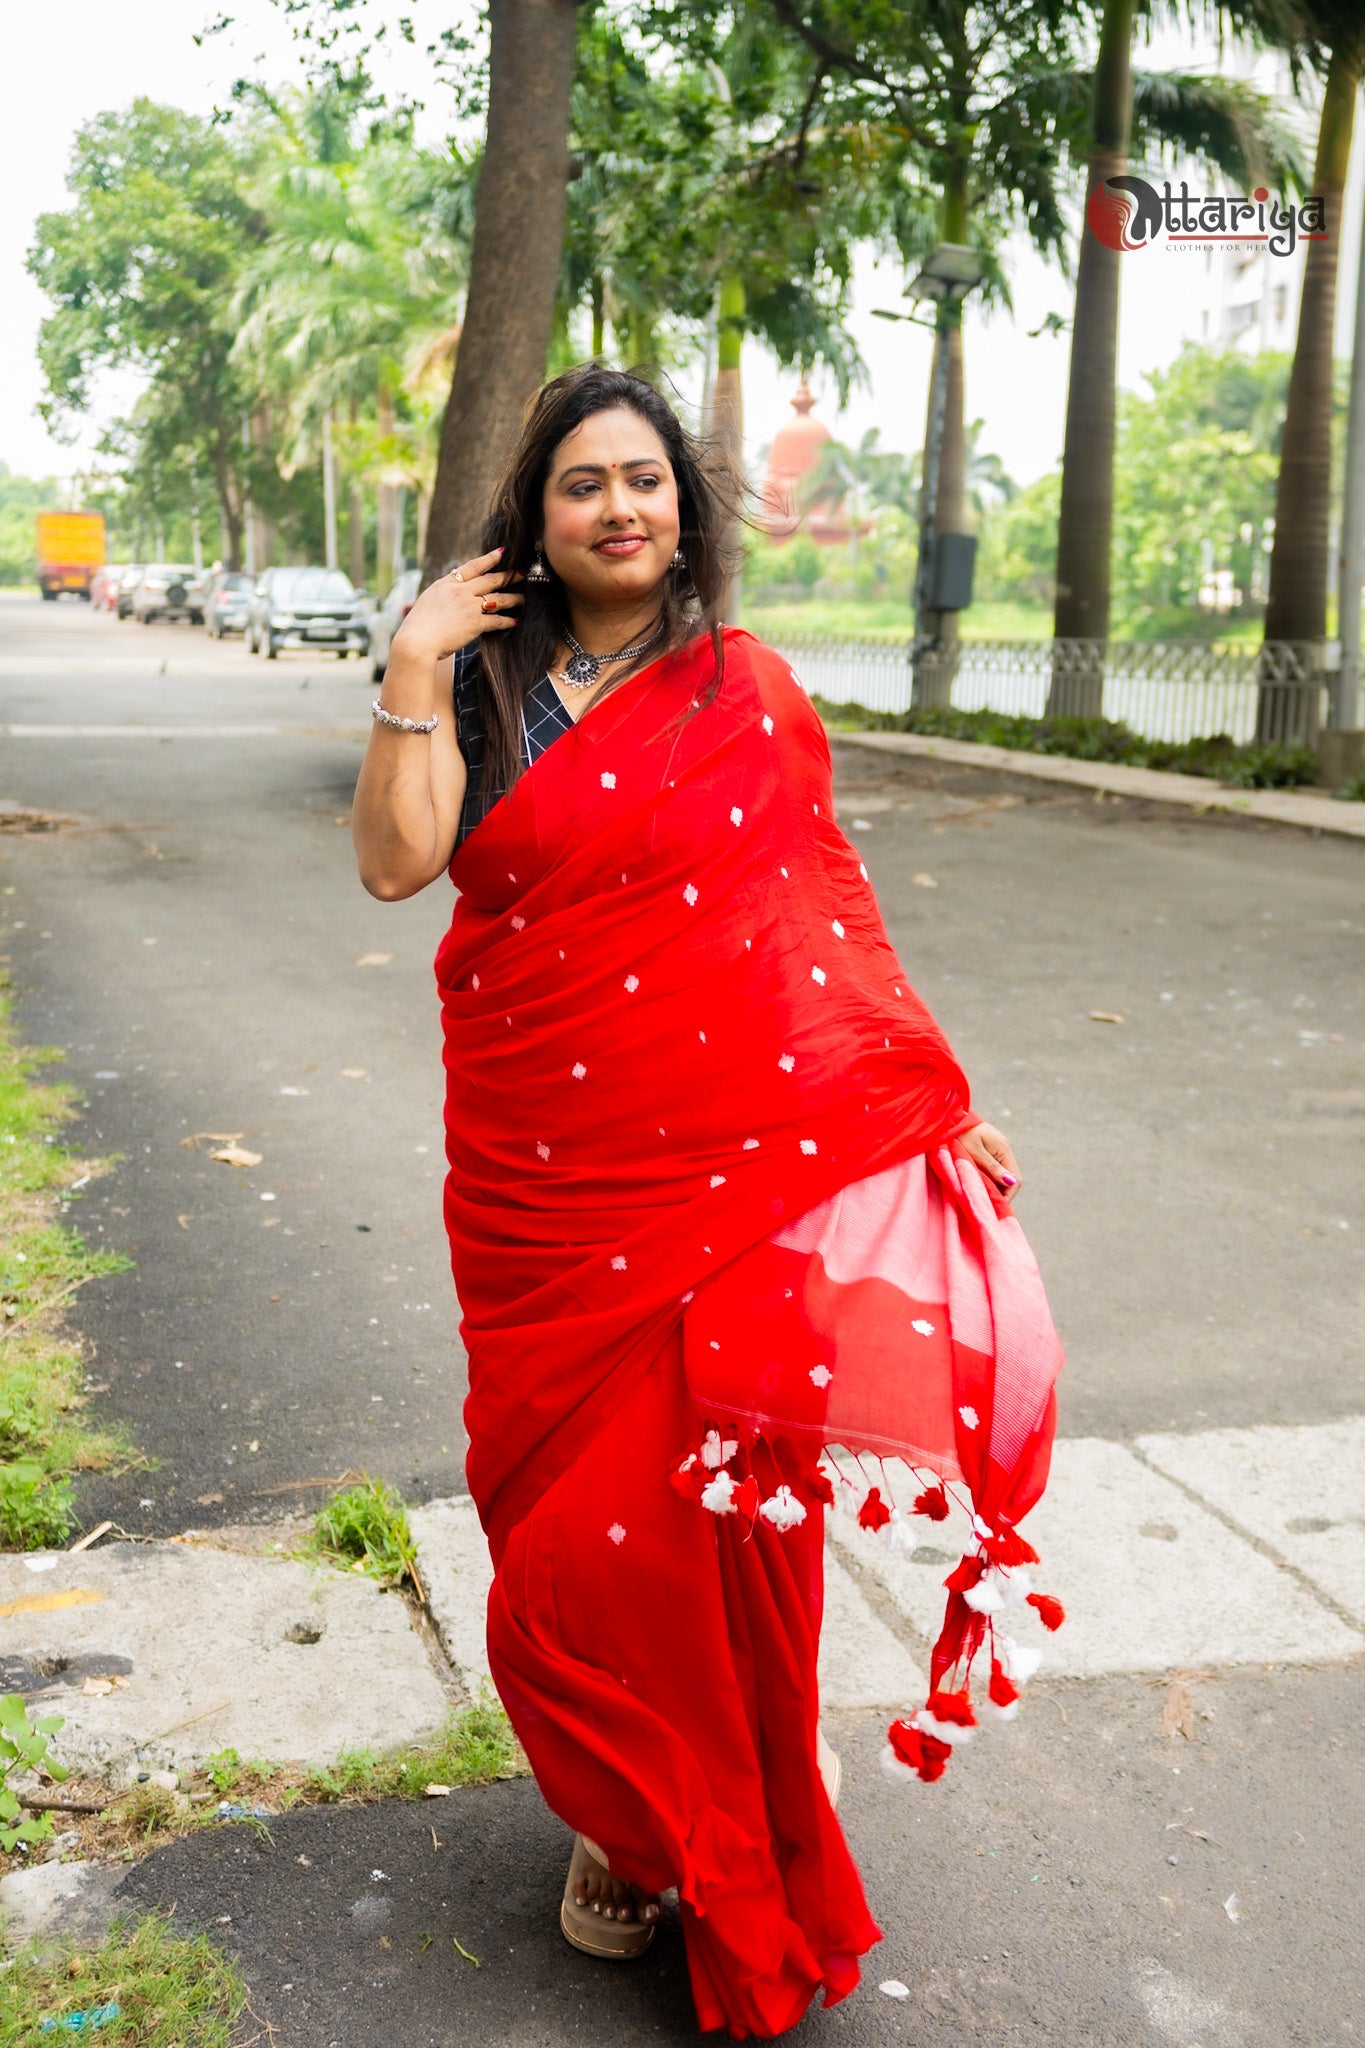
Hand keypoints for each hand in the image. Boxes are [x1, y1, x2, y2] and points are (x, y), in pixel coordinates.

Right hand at [392, 548, 521, 662]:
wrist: (416, 641)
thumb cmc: (416, 627)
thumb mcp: (426, 603)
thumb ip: (441, 597)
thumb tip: (446, 598)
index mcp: (446, 584)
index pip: (472, 566)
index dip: (489, 559)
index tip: (502, 552)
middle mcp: (460, 591)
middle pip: (490, 580)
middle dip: (508, 576)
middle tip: (522, 573)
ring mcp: (469, 606)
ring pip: (498, 598)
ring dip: (513, 598)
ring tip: (524, 598)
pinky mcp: (475, 623)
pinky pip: (497, 621)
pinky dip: (508, 621)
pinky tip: (516, 621)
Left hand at [957, 1121, 1020, 1201]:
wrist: (946, 1118)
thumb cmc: (958, 1133)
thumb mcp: (974, 1152)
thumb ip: (992, 1167)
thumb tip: (1011, 1182)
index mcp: (1003, 1149)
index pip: (1015, 1178)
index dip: (1008, 1195)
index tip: (995, 1206)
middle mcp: (1003, 1150)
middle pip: (1009, 1178)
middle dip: (1000, 1192)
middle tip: (986, 1205)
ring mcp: (996, 1150)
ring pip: (1000, 1175)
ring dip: (993, 1186)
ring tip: (980, 1197)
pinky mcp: (987, 1150)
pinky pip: (992, 1169)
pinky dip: (987, 1179)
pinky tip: (977, 1185)